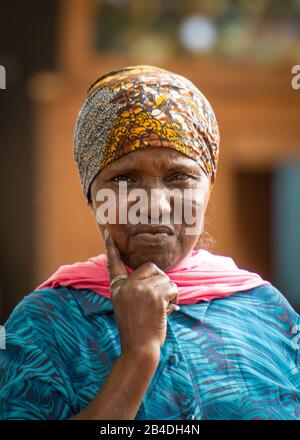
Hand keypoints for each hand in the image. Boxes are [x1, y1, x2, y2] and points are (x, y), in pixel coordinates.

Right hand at [104, 228, 178, 355]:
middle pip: (150, 267)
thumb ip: (135, 290)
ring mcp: (139, 289)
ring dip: (169, 293)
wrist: (139, 348)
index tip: (108, 234)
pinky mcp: (154, 294)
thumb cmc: (137, 331)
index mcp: (117, 288)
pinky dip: (174, 299)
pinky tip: (167, 311)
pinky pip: (172, 287)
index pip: (113, 264)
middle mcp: (126, 285)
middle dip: (160, 279)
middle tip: (160, 298)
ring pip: (165, 278)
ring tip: (162, 309)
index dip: (111, 249)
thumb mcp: (128, 307)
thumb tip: (157, 277)